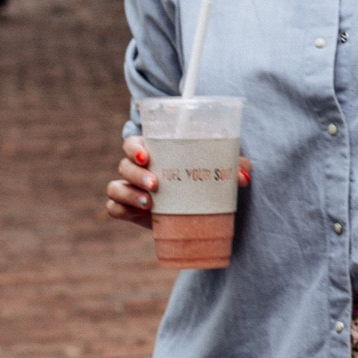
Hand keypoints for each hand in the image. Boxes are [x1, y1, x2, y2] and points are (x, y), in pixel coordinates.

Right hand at [105, 136, 249, 225]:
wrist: (200, 214)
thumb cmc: (205, 182)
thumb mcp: (220, 173)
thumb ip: (233, 168)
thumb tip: (243, 176)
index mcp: (154, 153)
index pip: (134, 144)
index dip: (135, 148)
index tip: (148, 157)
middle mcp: (138, 170)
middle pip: (124, 165)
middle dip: (137, 175)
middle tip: (156, 186)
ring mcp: (131, 191)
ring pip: (115, 187)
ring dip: (128, 194)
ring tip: (149, 203)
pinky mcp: (130, 211)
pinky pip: (113, 208)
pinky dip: (122, 210)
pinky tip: (139, 213)